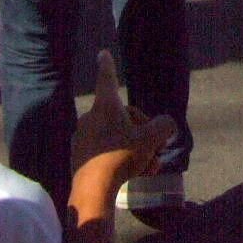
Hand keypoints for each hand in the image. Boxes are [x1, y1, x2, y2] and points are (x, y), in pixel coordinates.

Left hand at [68, 52, 173, 199]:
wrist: (93, 189)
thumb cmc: (121, 156)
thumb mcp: (152, 139)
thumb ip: (164, 125)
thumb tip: (164, 124)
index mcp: (105, 106)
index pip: (107, 79)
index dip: (107, 65)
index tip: (102, 53)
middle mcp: (90, 117)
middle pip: (123, 117)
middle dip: (142, 132)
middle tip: (155, 150)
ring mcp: (82, 137)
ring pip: (117, 137)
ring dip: (135, 149)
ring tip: (147, 167)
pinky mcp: (79, 156)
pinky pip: (105, 151)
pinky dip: (119, 159)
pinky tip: (131, 173)